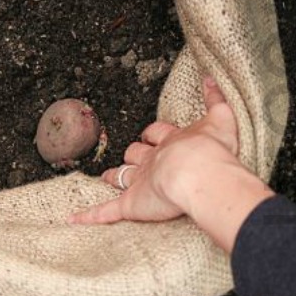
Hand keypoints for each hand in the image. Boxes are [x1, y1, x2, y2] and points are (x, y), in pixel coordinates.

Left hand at [70, 78, 239, 227]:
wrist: (198, 172)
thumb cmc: (212, 150)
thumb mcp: (220, 119)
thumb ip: (215, 98)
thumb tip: (210, 77)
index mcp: (172, 141)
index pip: (158, 133)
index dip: (154, 134)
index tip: (151, 133)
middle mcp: (153, 159)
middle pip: (137, 153)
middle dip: (134, 153)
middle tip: (130, 154)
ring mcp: (140, 181)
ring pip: (122, 176)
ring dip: (115, 176)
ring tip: (107, 177)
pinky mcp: (131, 202)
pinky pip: (106, 211)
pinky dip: (90, 214)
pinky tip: (74, 218)